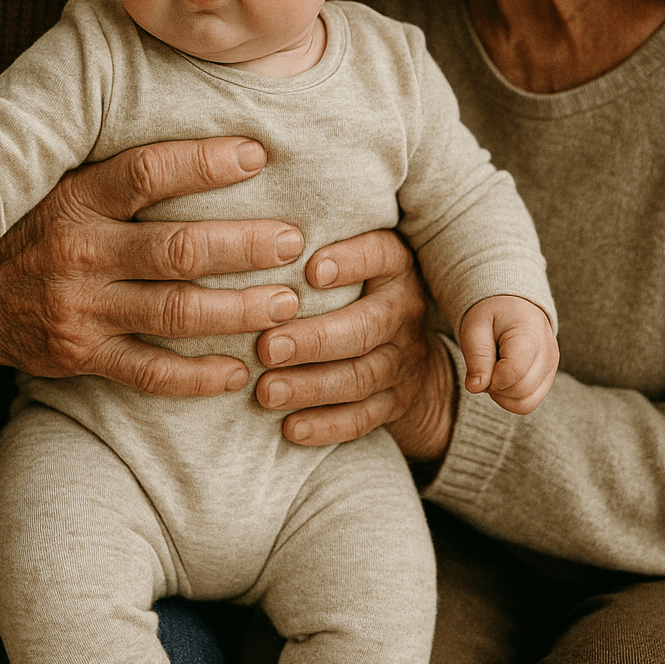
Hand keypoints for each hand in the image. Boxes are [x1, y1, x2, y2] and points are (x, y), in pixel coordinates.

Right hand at [0, 137, 306, 392]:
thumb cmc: (36, 230)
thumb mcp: (65, 185)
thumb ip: (124, 172)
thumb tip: (212, 141)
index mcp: (78, 198)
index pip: (147, 171)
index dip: (205, 162)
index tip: (259, 155)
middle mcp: (81, 251)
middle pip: (177, 248)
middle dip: (244, 246)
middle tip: (293, 241)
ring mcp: (81, 308)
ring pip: (175, 312)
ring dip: (238, 309)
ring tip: (286, 302)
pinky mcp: (82, 357)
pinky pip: (149, 372)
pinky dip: (198, 376)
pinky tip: (238, 370)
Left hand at [252, 229, 443, 449]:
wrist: (412, 351)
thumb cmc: (357, 288)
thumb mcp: (353, 257)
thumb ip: (315, 248)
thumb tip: (252, 236)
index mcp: (394, 266)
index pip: (380, 255)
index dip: (350, 262)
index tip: (311, 270)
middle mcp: (404, 310)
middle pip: (365, 327)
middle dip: (313, 340)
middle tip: (266, 347)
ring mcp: (404, 361)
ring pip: (360, 377)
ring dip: (310, 386)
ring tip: (266, 391)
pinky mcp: (396, 402)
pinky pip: (363, 419)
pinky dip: (326, 426)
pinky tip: (291, 428)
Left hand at [459, 295, 558, 413]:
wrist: (512, 305)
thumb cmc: (492, 315)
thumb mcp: (475, 326)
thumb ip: (476, 356)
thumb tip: (475, 387)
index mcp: (530, 335)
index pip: (513, 373)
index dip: (490, 377)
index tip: (481, 364)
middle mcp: (548, 353)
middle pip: (520, 391)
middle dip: (495, 387)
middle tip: (484, 367)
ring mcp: (552, 367)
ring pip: (526, 403)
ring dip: (502, 396)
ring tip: (493, 372)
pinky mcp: (548, 378)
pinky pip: (529, 402)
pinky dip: (511, 398)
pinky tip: (502, 379)